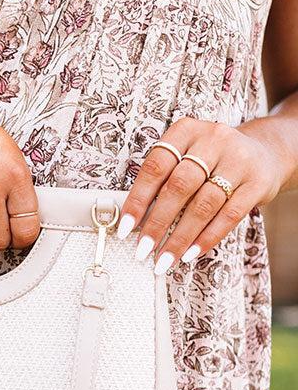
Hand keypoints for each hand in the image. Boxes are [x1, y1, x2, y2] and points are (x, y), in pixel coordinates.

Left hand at [116, 116, 285, 272]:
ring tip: (165, 259)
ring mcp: (239, 160)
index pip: (156, 166)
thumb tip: (135, 221)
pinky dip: (207, 238)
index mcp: (187, 130)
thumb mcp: (187, 156)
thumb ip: (164, 179)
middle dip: (157, 223)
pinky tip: (191, 253)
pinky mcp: (258, 182)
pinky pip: (229, 215)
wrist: (264, 153)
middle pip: (179, 186)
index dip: (138, 199)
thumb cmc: (213, 161)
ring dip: (180, 237)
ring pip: (203, 204)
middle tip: (143, 250)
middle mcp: (213, 139)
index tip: (125, 228)